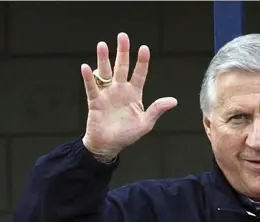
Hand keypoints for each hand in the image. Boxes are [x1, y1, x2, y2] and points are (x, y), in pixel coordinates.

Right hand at [80, 32, 177, 157]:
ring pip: (105, 73)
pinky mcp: (95, 101)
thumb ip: (157, 109)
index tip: (144, 48)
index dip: (142, 62)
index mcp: (134, 94)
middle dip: (122, 52)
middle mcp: (120, 90)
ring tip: (103, 45)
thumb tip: (173, 101)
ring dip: (103, 59)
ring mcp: (107, 94)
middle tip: (123, 36)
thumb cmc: (127, 135)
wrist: (109, 146)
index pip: (139, 74)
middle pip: (122, 67)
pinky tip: (86, 67)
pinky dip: (88, 78)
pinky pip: (92, 87)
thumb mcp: (145, 123)